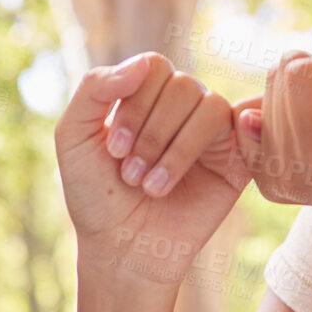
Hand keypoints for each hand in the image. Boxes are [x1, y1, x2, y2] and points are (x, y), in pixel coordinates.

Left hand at [56, 53, 249, 294]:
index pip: (154, 66)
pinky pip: (237, 129)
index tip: (114, 149)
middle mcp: (181, 107)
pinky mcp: (235, 160)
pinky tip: (172, 180)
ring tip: (149, 187)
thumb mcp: (74, 136)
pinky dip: (200, 150)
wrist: (122, 249)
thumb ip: (95, 88)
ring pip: (208, 105)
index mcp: (146, 95)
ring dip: (173, 148)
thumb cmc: (96, 195)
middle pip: (182, 84)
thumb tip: (144, 62)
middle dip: (151, 132)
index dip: (135, 104)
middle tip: (129, 174)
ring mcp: (211, 132)